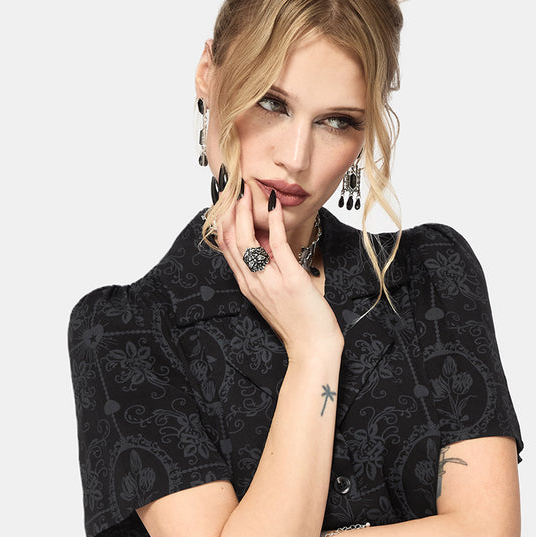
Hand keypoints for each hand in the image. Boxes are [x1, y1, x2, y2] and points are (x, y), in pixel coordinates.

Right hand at [216, 190, 342, 359]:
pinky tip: (274, 205)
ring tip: (247, 191)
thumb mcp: (275, 294)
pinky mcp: (289, 280)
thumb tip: (267, 242)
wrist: (312, 348)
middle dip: (229, 212)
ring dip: (245, 213)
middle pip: (231, 242)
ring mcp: (269, 282)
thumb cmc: (299, 323)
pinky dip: (274, 222)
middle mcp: (253, 283)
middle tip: (232, 188)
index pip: (227, 249)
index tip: (227, 201)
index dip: (224, 222)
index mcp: (248, 286)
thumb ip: (268, 270)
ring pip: (246, 241)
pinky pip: (276, 245)